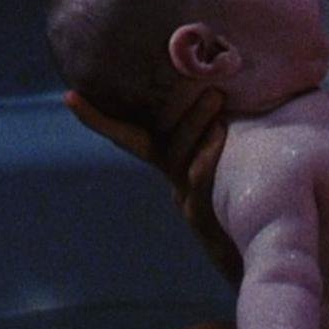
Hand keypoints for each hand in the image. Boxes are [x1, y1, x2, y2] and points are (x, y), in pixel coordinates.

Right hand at [67, 88, 239, 281]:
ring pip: (179, 155)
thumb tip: (227, 80)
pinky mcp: (204, 212)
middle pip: (156, 141)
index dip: (98, 118)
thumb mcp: (229, 160)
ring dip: (195, 122)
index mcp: (173, 163)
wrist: (259, 252)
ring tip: (214, 94)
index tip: (69, 97)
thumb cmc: (246, 195)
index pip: (128, 135)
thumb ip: (223, 128)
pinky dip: (209, 153)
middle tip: (192, 76)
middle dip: (167, 107)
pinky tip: (222, 133)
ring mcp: (186, 198)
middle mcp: (173, 180)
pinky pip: (199, 178)